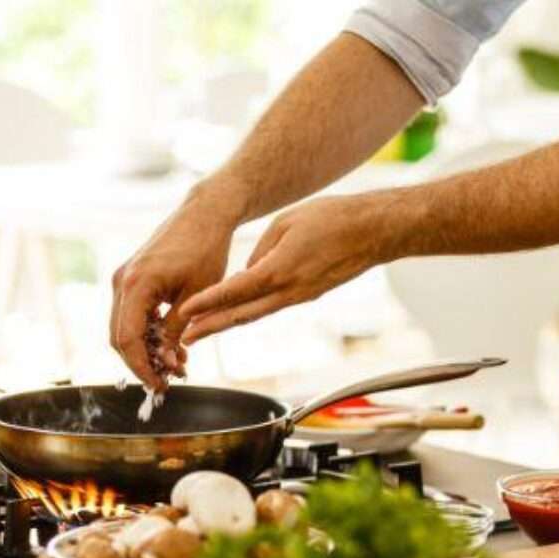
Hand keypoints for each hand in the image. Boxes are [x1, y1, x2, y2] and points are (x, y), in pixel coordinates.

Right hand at [110, 188, 237, 388]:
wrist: (205, 214)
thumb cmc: (206, 249)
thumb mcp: (196, 297)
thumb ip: (177, 330)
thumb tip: (166, 363)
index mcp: (136, 284)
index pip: (127, 339)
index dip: (141, 368)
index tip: (160, 386)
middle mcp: (122, 281)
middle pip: (120, 338)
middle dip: (143, 363)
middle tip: (169, 380)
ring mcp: (124, 279)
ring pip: (125, 328)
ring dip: (147, 350)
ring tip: (177, 365)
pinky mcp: (133, 278)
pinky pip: (132, 315)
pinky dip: (149, 333)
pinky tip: (172, 346)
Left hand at [179, 194, 386, 344]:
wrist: (373, 231)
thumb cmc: (333, 218)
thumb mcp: (286, 223)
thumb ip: (260, 250)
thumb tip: (246, 273)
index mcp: (279, 271)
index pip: (235, 291)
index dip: (207, 303)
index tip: (185, 313)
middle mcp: (288, 291)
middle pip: (241, 314)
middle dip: (211, 327)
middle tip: (185, 338)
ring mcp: (299, 297)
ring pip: (256, 315)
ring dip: (227, 324)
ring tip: (203, 332)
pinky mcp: (307, 296)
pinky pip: (272, 307)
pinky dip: (250, 312)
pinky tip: (235, 314)